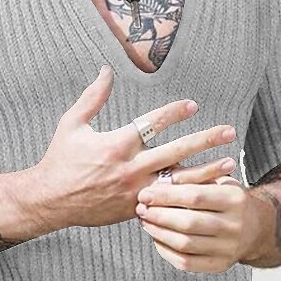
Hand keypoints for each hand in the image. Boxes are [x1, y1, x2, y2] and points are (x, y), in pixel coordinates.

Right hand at [27, 64, 237, 230]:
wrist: (50, 201)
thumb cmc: (60, 159)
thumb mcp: (72, 124)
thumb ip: (93, 97)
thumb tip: (106, 70)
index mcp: (117, 144)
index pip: (153, 123)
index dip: (175, 112)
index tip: (193, 105)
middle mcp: (130, 168)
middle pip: (176, 151)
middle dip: (205, 140)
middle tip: (229, 132)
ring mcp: (135, 191)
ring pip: (178, 181)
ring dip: (206, 171)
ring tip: (230, 164)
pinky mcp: (136, 209)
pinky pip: (168, 202)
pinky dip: (188, 197)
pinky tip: (208, 192)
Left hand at [135, 175, 264, 272]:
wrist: (255, 228)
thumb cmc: (227, 200)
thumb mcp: (217, 181)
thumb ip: (192, 178)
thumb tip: (160, 178)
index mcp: (235, 199)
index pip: (194, 196)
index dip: (165, 195)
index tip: (145, 193)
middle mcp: (235, 225)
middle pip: (188, 222)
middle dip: (158, 215)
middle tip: (140, 209)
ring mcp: (228, 248)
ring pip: (184, 244)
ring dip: (158, 233)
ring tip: (145, 222)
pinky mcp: (220, 265)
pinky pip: (186, 262)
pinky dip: (166, 251)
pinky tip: (156, 238)